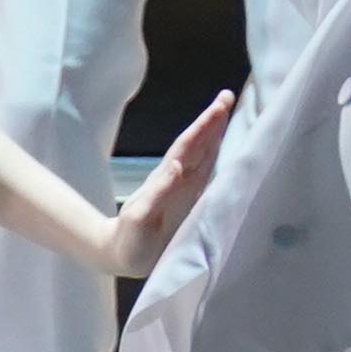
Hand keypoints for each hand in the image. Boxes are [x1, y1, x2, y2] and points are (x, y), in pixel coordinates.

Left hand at [103, 90, 236, 279]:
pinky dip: (219, 157)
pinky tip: (229, 149)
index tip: (220, 104)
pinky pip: (208, 173)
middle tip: (228, 96)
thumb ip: (157, 194)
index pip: (189, 146)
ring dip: (216, 134)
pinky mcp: (192, 202)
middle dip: (213, 121)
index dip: (204, 126)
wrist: (121, 255)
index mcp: (168, 179)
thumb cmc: (128, 240)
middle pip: (199, 144)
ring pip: (204, 154)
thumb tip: (177, 166)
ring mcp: (185, 189)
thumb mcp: (139, 218)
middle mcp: (178, 179)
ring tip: (229, 112)